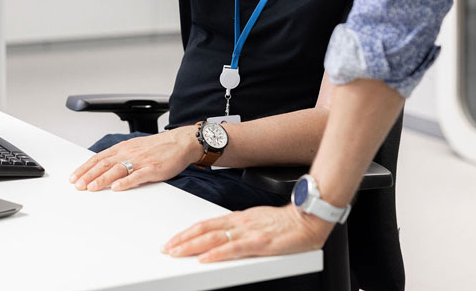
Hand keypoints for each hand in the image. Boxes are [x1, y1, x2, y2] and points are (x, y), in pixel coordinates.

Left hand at [69, 126, 198, 191]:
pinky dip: (126, 182)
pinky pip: (137, 176)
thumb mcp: (135, 147)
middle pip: (104, 164)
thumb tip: (103, 166)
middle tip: (77, 185)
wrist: (180, 142)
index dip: (85, 167)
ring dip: (102, 179)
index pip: (99, 158)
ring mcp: (141, 161)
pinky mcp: (153, 169)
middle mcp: (129, 153)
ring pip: (117, 170)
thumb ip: (120, 156)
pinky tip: (117, 188)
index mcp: (123, 148)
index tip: (74, 177)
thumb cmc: (158, 147)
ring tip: (91, 188)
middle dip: (89, 175)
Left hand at [162, 203, 330, 262]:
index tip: (173, 240)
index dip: (187, 232)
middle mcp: (240, 223)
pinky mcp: (260, 243)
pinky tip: (205, 258)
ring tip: (176, 252)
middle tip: (166, 248)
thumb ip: (240, 229)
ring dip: (192, 246)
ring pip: (214, 239)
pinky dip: (217, 254)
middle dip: (182, 240)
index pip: (205, 225)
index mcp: (238, 218)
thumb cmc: (286, 221)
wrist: (308, 217)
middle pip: (204, 231)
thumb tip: (222, 238)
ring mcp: (249, 233)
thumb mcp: (257, 221)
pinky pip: (234, 249)